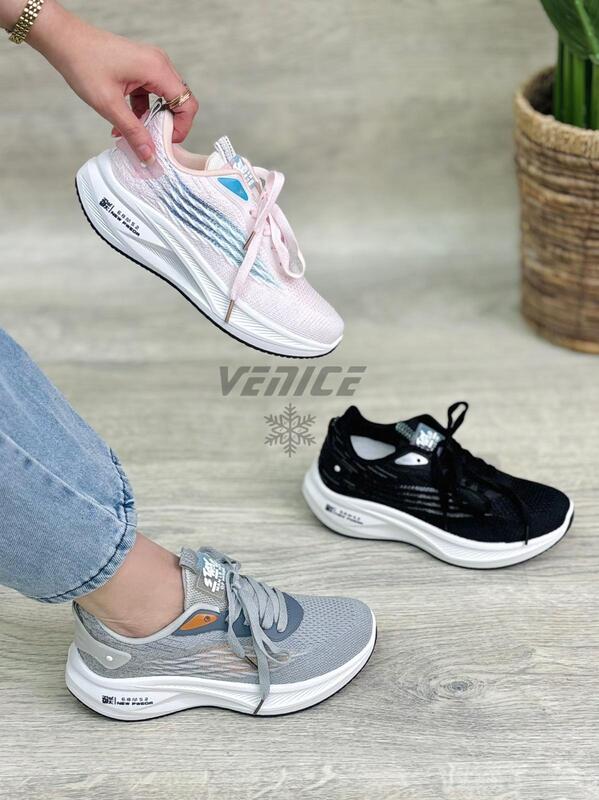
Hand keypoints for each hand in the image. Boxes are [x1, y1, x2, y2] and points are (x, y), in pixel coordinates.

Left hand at [28, 1, 198, 163]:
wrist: (64, 40)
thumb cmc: (84, 63)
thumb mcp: (109, 105)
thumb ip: (133, 132)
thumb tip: (149, 156)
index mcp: (157, 69)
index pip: (187, 104)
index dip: (181, 128)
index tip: (165, 143)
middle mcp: (159, 64)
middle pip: (179, 102)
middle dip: (166, 126)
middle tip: (150, 141)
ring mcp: (150, 64)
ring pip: (164, 100)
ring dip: (151, 119)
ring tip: (132, 133)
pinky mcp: (140, 67)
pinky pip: (151, 94)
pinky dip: (141, 110)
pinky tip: (124, 121)